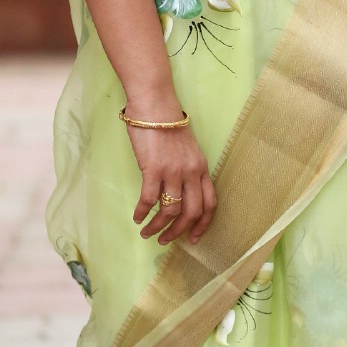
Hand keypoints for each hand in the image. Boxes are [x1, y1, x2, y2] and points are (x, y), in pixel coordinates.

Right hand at [125, 120, 216, 245]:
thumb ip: (188, 170)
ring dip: (157, 227)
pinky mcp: (154, 169)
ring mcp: (174, 172)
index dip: (203, 225)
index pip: (210, 203)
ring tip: (146, 232)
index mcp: (202, 168)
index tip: (193, 238)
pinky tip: (136, 217)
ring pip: (170, 211)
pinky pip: (149, 199)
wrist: (155, 105)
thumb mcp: (187, 149)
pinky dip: (142, 212)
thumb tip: (179, 192)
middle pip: (191, 213)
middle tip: (165, 241)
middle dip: (178, 232)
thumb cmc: (167, 125)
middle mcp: (192, 173)